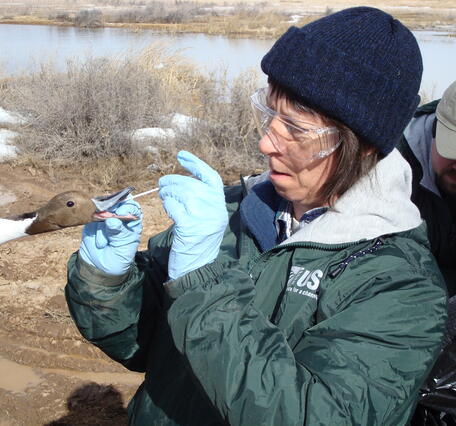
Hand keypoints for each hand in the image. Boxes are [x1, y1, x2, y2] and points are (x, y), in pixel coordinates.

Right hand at [79, 201, 141, 274]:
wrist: (100, 269)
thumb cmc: (117, 259)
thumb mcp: (122, 249)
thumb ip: (119, 234)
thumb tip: (112, 219)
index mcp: (132, 223)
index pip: (132, 208)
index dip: (127, 206)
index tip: (121, 212)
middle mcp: (119, 219)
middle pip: (116, 205)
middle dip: (111, 212)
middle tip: (108, 221)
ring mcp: (104, 220)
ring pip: (102, 214)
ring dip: (102, 230)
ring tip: (104, 245)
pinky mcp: (92, 224)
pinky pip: (91, 221)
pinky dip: (94, 232)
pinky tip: (99, 243)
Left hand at [159, 151, 227, 279]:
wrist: (197, 270)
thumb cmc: (196, 243)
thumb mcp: (205, 219)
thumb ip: (199, 200)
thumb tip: (181, 180)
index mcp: (220, 206)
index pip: (211, 177)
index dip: (196, 164)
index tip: (181, 155)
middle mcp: (216, 210)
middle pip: (192, 183)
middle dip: (173, 181)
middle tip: (162, 185)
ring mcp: (205, 218)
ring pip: (183, 192)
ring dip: (168, 192)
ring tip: (163, 196)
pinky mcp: (191, 227)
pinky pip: (175, 206)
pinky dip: (168, 205)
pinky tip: (168, 209)